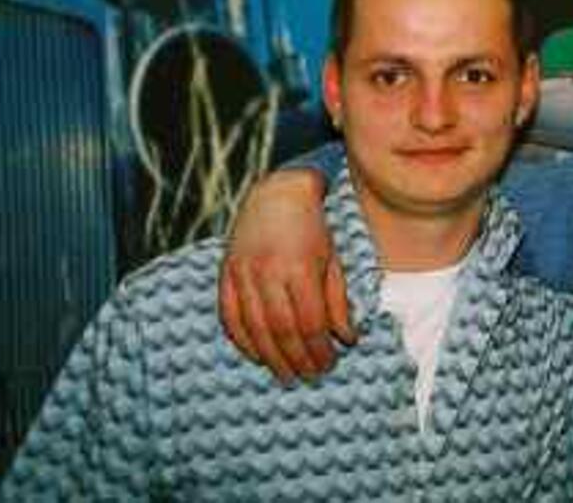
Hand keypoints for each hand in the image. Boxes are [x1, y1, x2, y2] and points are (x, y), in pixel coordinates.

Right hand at [218, 169, 352, 381]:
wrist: (276, 196)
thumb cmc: (312, 231)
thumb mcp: (333, 261)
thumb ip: (338, 301)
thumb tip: (346, 339)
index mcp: (300, 268)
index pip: (310, 322)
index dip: (319, 348)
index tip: (330, 363)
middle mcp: (268, 272)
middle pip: (282, 330)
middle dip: (297, 359)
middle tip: (310, 376)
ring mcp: (243, 273)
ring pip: (255, 328)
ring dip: (271, 358)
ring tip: (287, 375)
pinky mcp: (226, 274)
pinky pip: (229, 316)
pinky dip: (242, 341)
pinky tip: (257, 356)